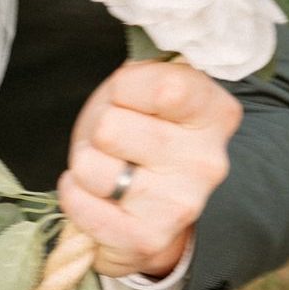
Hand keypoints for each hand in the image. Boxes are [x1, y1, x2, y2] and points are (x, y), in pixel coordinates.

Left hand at [58, 60, 241, 278]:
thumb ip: (148, 70)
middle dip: (98, 131)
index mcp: (214, 113)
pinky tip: (93, 195)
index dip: (124, 89)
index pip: (162, 87)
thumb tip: (138, 52)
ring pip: (89, 167)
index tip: (130, 100)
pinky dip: (74, 196)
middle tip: (116, 143)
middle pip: (110, 128)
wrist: (138, 200)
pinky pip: (82, 206)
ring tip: (109, 170)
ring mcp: (181, 204)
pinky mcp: (148, 237)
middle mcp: (208, 161)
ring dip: (85, 165)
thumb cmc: (135, 128)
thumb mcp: (144, 87)